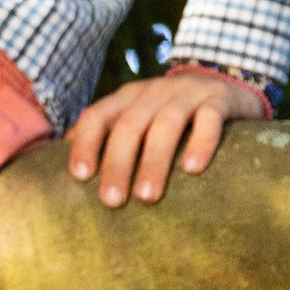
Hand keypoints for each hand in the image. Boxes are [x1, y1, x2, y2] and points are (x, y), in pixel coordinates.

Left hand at [65, 64, 268, 210]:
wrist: (228, 87)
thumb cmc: (173, 118)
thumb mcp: (138, 121)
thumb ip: (108, 140)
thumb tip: (61, 175)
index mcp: (127, 99)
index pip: (96, 116)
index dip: (85, 144)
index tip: (80, 177)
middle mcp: (153, 92)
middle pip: (129, 125)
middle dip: (118, 163)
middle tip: (112, 202)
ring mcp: (188, 93)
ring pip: (166, 123)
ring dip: (154, 160)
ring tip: (147, 196)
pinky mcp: (220, 100)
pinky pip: (210, 117)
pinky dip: (201, 142)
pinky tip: (193, 169)